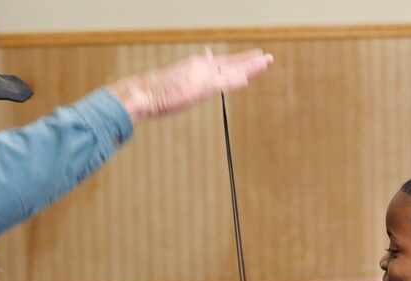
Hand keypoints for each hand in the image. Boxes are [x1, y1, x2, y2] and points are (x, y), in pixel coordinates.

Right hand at [109, 49, 272, 121]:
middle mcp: (201, 68)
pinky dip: (237, 80)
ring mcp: (202, 76)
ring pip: (232, 69)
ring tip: (266, 61)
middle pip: (231, 63)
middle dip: (249, 61)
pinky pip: (224, 83)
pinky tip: (249, 78)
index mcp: (195, 67)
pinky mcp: (201, 87)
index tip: (248, 60)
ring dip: (250, 66)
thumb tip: (193, 79)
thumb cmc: (154, 92)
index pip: (221, 63)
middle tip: (265, 57)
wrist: (144, 94)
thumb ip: (184, 81)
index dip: (236, 62)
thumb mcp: (174, 84)